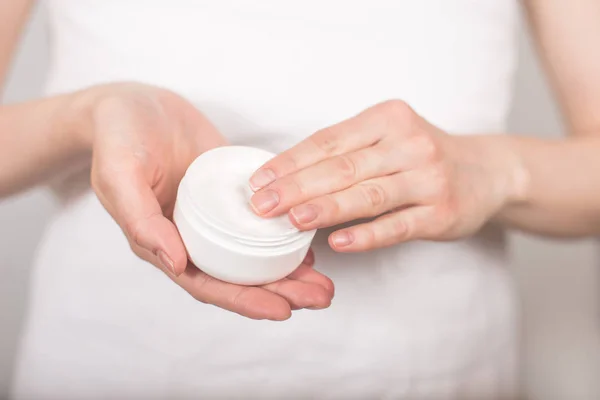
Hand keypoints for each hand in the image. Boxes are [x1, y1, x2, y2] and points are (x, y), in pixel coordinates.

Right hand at [76, 82, 332, 319]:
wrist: (131, 103)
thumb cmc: (117, 138)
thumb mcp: (119, 175)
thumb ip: (141, 219)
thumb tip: (175, 262)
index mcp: (166, 243)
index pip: (209, 284)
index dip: (245, 301)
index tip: (283, 310)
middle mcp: (194, 237)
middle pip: (241, 276)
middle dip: (282, 292)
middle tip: (322, 297)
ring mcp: (216, 216)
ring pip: (255, 253)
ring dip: (290, 270)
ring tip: (325, 281)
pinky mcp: (232, 192)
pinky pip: (261, 220)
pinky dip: (285, 235)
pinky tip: (309, 243)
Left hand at [248, 100, 525, 251]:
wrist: (487, 172)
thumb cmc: (420, 155)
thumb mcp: (387, 138)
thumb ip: (346, 153)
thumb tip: (285, 179)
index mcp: (388, 119)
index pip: (329, 140)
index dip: (291, 161)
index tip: (259, 180)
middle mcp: (410, 144)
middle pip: (344, 167)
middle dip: (297, 187)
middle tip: (262, 205)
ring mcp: (428, 179)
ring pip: (368, 195)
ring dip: (326, 208)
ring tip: (291, 220)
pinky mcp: (441, 213)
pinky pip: (398, 225)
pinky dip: (366, 235)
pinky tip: (338, 242)